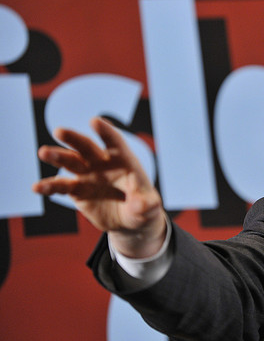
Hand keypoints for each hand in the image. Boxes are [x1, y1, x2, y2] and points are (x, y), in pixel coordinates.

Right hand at [32, 117, 165, 257]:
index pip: (114, 141)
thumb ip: (146, 204)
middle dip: (74, 138)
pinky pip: (61, 186)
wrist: (130, 219)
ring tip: (43, 152)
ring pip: (70, 162)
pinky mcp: (77, 190)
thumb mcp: (149, 206)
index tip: (95, 121)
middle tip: (59, 131)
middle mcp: (102, 163)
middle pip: (87, 147)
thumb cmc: (143, 206)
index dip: (105, 131)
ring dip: (57, 156)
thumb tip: (142, 205)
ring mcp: (87, 175)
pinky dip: (49, 187)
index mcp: (123, 159)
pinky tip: (37, 187)